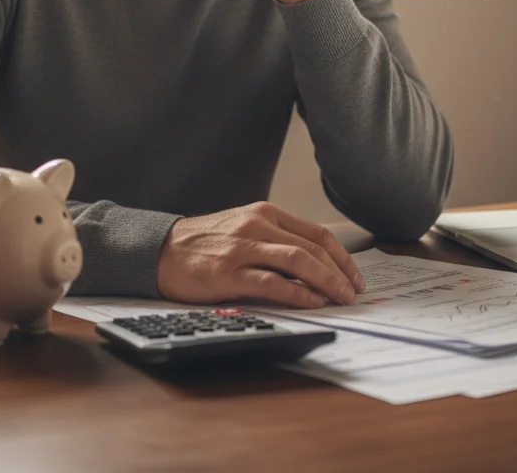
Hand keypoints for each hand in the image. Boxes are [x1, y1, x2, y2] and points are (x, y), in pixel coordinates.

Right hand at [156, 201, 366, 307]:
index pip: (317, 233)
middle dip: (340, 272)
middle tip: (354, 293)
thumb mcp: (245, 228)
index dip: (342, 257)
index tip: (355, 276)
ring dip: (327, 281)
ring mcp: (243, 248)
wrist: (161, 249)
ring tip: (341, 299)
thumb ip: (277, 239)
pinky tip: (311, 302)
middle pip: (313, 248)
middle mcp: (258, 225)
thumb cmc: (206, 243)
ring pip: (298, 261)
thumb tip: (316, 264)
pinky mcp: (229, 273)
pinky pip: (271, 282)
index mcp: (266, 213)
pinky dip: (297, 293)